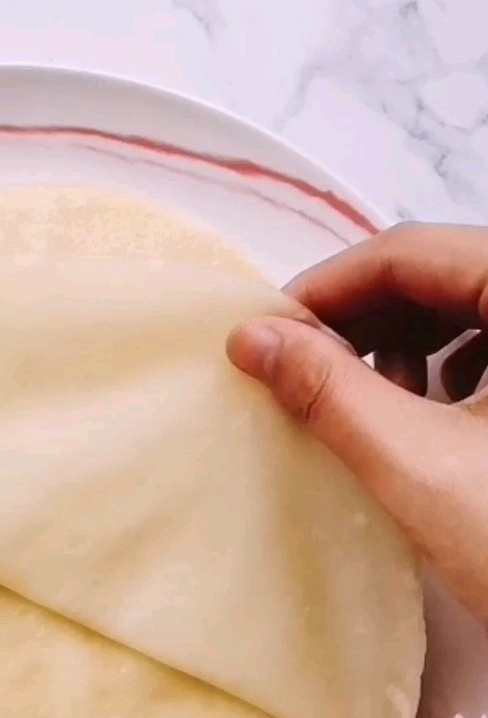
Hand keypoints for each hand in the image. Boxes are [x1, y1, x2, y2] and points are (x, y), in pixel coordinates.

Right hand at [228, 224, 487, 623]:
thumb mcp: (419, 467)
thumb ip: (330, 391)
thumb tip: (251, 338)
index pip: (415, 251)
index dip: (329, 286)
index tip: (269, 334)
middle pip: (444, 271)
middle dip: (365, 316)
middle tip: (304, 369)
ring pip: (474, 304)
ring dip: (406, 339)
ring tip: (370, 398)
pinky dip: (455, 364)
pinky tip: (430, 410)